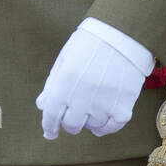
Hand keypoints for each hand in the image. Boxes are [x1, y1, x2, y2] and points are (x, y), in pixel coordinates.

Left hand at [35, 23, 152, 140]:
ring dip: (89, 121)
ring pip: (92, 127)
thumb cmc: (91, 43)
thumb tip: (41, 105)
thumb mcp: (65, 58)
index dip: (49, 127)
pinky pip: (111, 127)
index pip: (51, 115)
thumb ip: (53, 84)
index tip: (50, 133)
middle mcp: (83, 95)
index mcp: (65, 81)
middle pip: (72, 125)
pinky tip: (103, 120)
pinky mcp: (124, 105)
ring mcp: (104, 102)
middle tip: (74, 115)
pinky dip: (105, 127)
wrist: (124, 33)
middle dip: (70, 122)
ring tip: (92, 108)